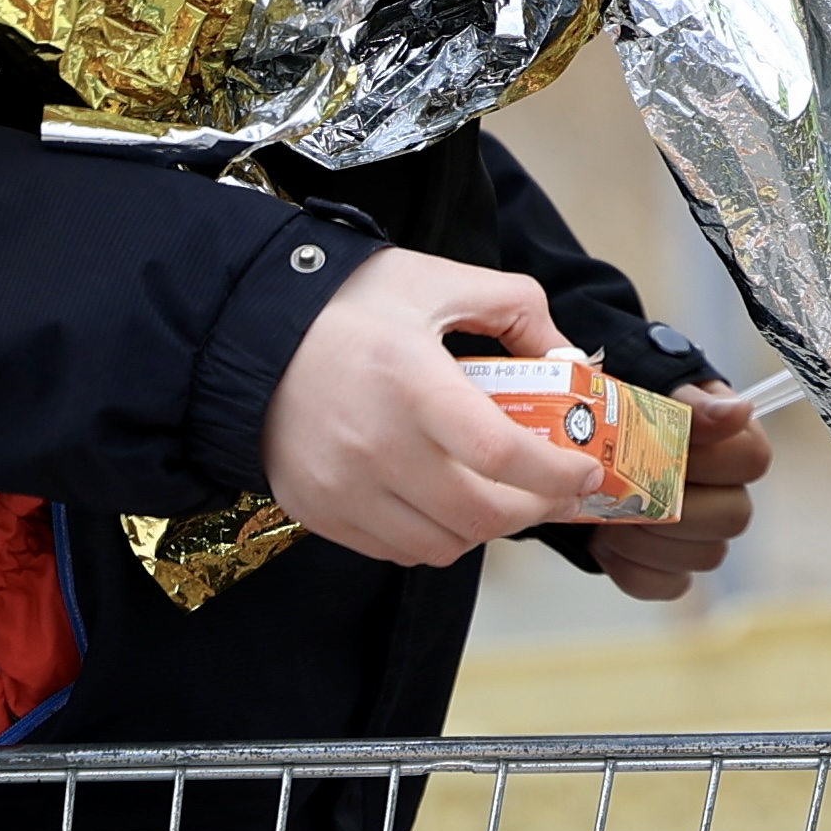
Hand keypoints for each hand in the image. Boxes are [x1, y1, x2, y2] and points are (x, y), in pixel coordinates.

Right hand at [259, 249, 583, 566]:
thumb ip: (513, 306)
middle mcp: (377, 446)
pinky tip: (445, 502)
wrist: (245, 333)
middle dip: (535, 509)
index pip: (502, 453)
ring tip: (499, 495)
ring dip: (486, 528)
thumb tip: (566, 356)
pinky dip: (436, 537)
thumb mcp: (433, 280)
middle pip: (481, 514)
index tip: (585, 471)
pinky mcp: (321, 512)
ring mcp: (345, 488)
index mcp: (411, 383)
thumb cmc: (343, 304)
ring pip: (444, 544)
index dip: (556, 473)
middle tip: (554, 490)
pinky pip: (397, 550)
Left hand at [588, 385, 775, 601]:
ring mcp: (702, 536)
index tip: (666, 447)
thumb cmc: (623, 406)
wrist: (577, 442)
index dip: (710, 460)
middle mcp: (728, 492)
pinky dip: (629, 567)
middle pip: (734, 517)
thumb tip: (738, 411)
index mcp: (732, 442)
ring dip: (648, 538)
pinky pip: (665, 585)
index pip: (753, 460)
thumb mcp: (653, 390)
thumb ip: (693, 403)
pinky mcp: (669, 568)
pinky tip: (604, 541)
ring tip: (607, 517)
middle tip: (630, 491)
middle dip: (676, 508)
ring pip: (704, 556)